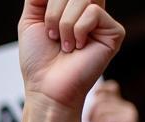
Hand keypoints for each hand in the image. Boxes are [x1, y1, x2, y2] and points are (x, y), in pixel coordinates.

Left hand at [19, 0, 124, 114]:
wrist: (45, 89)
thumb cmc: (38, 61)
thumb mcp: (30, 22)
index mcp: (74, 7)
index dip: (54, 2)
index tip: (46, 22)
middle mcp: (91, 10)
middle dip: (53, 12)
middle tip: (51, 35)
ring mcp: (104, 21)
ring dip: (62, 24)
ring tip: (63, 45)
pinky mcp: (114, 31)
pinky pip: (91, 13)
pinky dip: (76, 31)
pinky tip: (77, 48)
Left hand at [88, 80, 143, 121]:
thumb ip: (96, 115)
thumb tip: (81, 103)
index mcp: (120, 106)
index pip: (110, 87)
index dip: (98, 93)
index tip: (90, 108)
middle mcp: (126, 106)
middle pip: (100, 99)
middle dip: (91, 116)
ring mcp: (129, 112)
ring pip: (100, 110)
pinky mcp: (129, 120)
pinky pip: (105, 120)